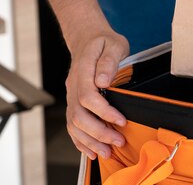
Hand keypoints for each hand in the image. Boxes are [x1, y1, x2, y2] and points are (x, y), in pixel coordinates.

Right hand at [65, 29, 129, 159]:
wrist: (87, 39)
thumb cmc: (104, 42)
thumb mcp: (113, 44)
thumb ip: (109, 61)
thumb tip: (103, 82)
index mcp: (83, 70)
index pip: (88, 97)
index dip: (104, 112)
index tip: (121, 120)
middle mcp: (73, 85)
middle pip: (78, 115)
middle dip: (98, 132)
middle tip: (118, 141)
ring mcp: (71, 95)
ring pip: (73, 124)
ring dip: (90, 141)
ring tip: (107, 152)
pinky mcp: (73, 102)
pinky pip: (72, 125)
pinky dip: (80, 140)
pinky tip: (92, 151)